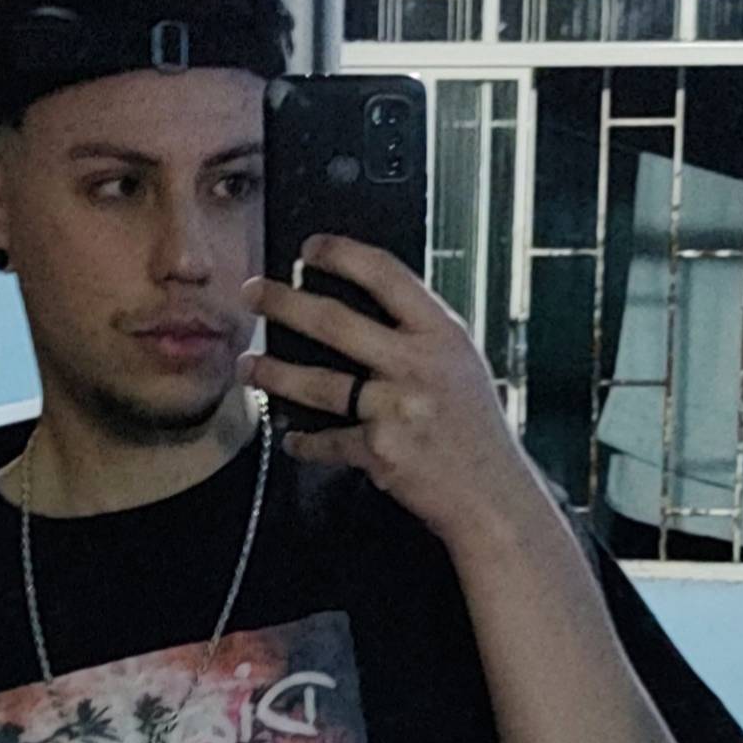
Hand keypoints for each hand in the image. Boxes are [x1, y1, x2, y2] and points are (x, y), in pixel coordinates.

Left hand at [238, 233, 540, 543]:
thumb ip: (419, 338)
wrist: (492, 494)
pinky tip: (292, 438)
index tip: (310, 248)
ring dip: (274, 373)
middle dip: (283, 303)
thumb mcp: (461, 366)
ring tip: (249, 366)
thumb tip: (364, 310)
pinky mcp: (379, 451)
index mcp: (441, 334)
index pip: (387, 276)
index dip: (343, 254)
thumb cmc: (476, 430)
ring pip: (318, 383)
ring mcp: (396, 408)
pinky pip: (326, 441)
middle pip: (335, 322)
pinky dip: (304, 442)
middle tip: (251, 294)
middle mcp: (417, 365)